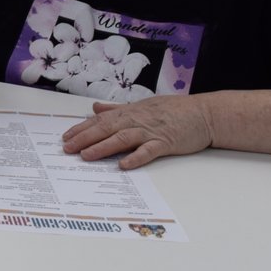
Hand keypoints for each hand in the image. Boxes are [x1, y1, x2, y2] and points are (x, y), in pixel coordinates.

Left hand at [61, 95, 213, 169]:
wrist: (205, 113)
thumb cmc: (174, 110)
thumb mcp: (143, 105)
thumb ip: (118, 109)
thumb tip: (96, 108)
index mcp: (130, 112)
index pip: (100, 120)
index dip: (82, 128)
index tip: (65, 137)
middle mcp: (137, 120)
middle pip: (106, 128)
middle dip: (84, 138)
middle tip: (67, 148)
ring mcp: (151, 131)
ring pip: (122, 138)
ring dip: (103, 147)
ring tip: (86, 155)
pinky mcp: (166, 143)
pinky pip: (149, 151)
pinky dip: (136, 158)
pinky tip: (123, 165)